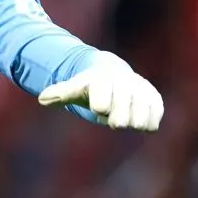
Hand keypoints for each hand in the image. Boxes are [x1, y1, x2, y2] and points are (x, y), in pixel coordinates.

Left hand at [38, 67, 163, 131]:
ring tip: (125, 114)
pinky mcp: (155, 99)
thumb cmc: (91, 85)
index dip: (100, 107)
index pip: (102, 105)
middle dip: (116, 120)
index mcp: (104, 80)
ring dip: (131, 123)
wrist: (114, 73)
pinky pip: (154, 123)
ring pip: (140, 122)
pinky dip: (146, 124)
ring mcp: (143, 91)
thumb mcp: (75, 88)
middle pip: (122, 119)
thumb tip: (41, 99)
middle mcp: (126, 82)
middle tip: (113, 115)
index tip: (98, 105)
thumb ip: (60, 93)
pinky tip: (137, 117)